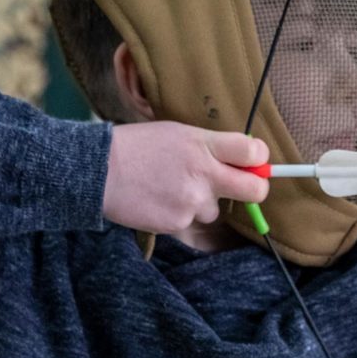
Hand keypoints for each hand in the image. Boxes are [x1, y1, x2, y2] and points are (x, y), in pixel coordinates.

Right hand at [103, 123, 269, 232]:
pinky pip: (190, 221)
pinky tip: (159, 199)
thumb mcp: (179, 133)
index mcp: (205, 145)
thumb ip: (213, 145)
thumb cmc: (138, 146)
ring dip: (201, 203)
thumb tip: (245, 157)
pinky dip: (178, 214)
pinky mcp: (178, 223)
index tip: (253, 161)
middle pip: (255, 191)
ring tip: (171, 187)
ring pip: (214, 210)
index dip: (258, 158)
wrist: (98, 171)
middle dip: (253, 189)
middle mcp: (204, 174)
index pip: (254, 152)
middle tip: (240, 185)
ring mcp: (192, 202)